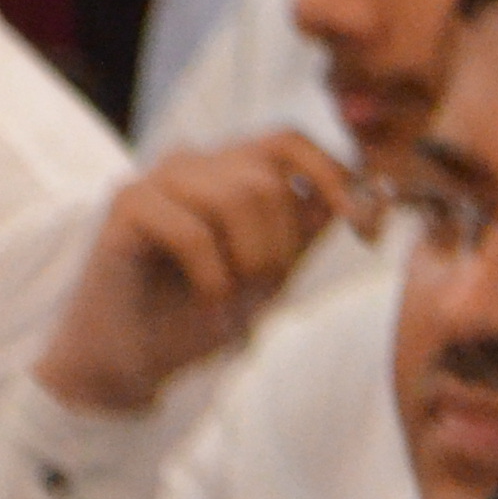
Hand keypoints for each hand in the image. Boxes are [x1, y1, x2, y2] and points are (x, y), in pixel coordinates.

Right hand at [32, 135, 362, 417]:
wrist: (133, 358)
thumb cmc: (201, 314)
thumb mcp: (274, 272)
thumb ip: (311, 229)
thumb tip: (372, 193)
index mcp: (228, 170)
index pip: (291, 140)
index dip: (336, 177)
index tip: (364, 232)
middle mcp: (192, 164)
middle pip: (267, 178)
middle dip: (280, 244)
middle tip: (258, 286)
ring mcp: (156, 179)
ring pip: (235, 195)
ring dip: (248, 259)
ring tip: (229, 295)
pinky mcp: (125, 205)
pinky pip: (191, 228)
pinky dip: (211, 275)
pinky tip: (205, 299)